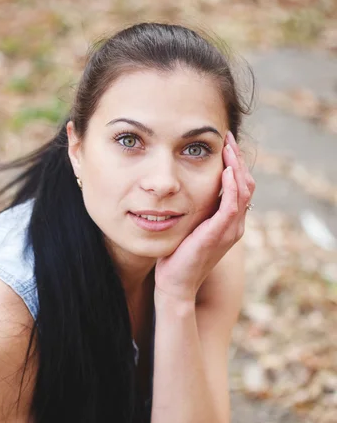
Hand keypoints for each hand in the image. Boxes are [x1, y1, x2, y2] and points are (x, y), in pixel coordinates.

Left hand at [154, 131, 254, 304]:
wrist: (176, 284)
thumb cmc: (178, 257)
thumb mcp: (189, 228)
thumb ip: (196, 211)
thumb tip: (185, 190)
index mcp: (229, 223)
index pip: (241, 187)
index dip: (235, 164)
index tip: (225, 144)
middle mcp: (235, 225)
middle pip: (246, 184)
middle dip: (238, 159)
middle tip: (228, 138)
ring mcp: (230, 230)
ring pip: (243, 191)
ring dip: (237, 166)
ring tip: (228, 147)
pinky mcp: (220, 233)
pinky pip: (232, 204)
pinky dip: (232, 186)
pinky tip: (226, 170)